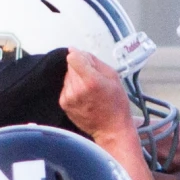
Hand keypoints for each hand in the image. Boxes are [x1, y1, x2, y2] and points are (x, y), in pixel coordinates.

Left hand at [60, 47, 150, 179]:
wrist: (110, 127)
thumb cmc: (115, 103)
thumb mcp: (113, 77)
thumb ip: (95, 62)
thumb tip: (79, 52)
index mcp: (91, 81)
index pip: (73, 58)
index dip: (77, 54)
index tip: (81, 56)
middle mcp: (77, 89)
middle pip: (71, 66)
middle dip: (80, 67)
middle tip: (93, 76)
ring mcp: (68, 97)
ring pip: (67, 76)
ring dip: (76, 78)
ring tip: (89, 87)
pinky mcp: (63, 103)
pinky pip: (65, 87)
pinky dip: (72, 87)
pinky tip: (83, 94)